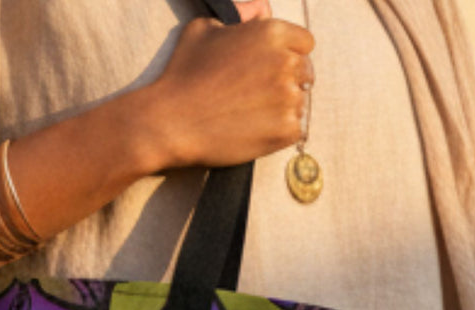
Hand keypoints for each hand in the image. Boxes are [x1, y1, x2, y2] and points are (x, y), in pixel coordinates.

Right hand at [138, 0, 315, 170]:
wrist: (170, 123)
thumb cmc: (182, 75)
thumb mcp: (203, 29)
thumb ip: (238, 16)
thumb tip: (257, 10)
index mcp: (272, 33)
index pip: (305, 43)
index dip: (288, 56)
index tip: (270, 70)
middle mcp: (286, 62)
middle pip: (304, 73)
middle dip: (285, 82)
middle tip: (257, 97)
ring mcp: (288, 98)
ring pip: (299, 102)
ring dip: (282, 109)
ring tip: (250, 116)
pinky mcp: (284, 130)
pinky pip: (296, 130)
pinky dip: (279, 133)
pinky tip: (254, 132)